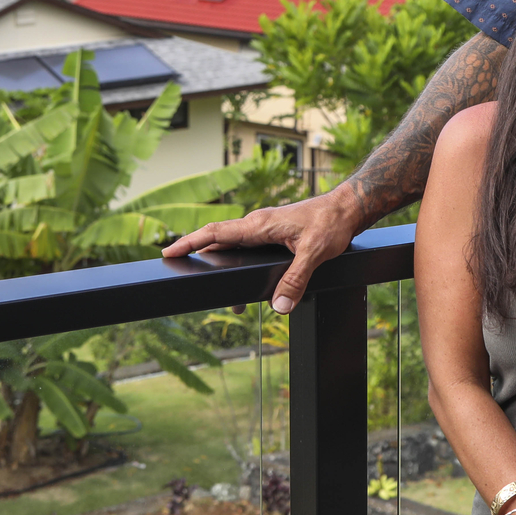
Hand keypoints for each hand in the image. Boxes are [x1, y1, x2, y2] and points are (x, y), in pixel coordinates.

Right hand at [161, 187, 362, 312]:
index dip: (190, 242)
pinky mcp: (272, 234)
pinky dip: (235, 262)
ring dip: (219, 263)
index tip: (168, 250)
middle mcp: (257, 225)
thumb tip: (279, 305)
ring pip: (232, 246)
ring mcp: (263, 229)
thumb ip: (295, 279)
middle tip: (179, 271)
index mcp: (259, 225)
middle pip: (218, 241)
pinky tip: (241, 281)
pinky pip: (245, 248)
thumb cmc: (331, 223)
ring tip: (224, 298)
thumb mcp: (314, 253)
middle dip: (197, 256)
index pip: (215, 233)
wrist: (347, 208)